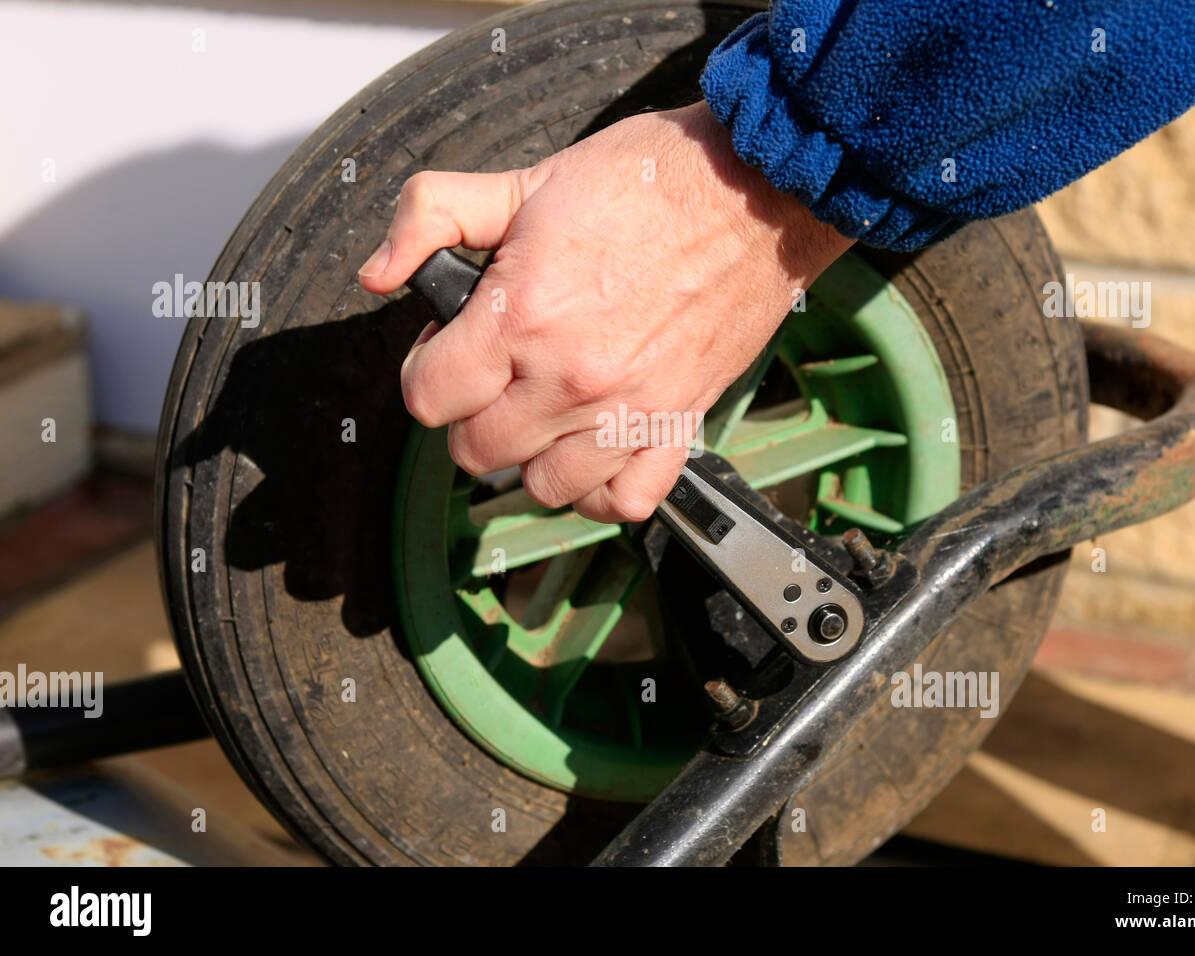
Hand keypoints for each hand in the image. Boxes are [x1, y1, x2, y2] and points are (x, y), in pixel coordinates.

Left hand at [358, 101, 852, 522]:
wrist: (755, 190)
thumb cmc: (652, 180)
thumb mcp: (526, 179)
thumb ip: (433, 215)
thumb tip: (377, 273)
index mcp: (523, 314)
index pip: (429, 398)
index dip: (426, 370)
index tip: (448, 351)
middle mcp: (571, 377)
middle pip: (478, 452)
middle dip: (471, 414)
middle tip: (496, 376)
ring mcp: (628, 410)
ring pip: (545, 488)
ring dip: (532, 456)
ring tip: (544, 413)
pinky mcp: (679, 424)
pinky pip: (627, 501)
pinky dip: (603, 491)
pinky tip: (595, 453)